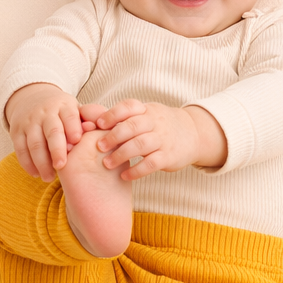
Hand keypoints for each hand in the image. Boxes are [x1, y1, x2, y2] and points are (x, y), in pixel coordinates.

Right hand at [5, 83, 83, 180]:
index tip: (77, 142)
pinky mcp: (16, 131)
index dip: (73, 128)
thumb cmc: (63, 112)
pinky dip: (27, 163)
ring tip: (49, 178)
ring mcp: (29, 122)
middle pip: (52, 131)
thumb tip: (103, 127)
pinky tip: (36, 174)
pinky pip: (20, 149)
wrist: (32, 98)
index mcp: (64, 106)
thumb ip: (90, 119)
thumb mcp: (76, 109)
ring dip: (41, 162)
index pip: (69, 116)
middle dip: (56, 149)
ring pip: (34, 143)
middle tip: (61, 166)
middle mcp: (45, 113)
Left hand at [93, 99, 227, 181]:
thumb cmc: (159, 125)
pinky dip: (136, 171)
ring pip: (140, 145)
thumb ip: (122, 118)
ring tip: (107, 164)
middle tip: (98, 147)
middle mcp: (155, 122)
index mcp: (146, 110)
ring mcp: (163, 139)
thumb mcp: (145, 115)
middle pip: (132, 126)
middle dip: (113, 136)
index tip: (98, 124)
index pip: (128, 107)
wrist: (193, 134)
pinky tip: (124, 175)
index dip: (112, 115)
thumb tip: (88, 121)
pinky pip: (151, 164)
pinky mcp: (169, 157)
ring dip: (121, 155)